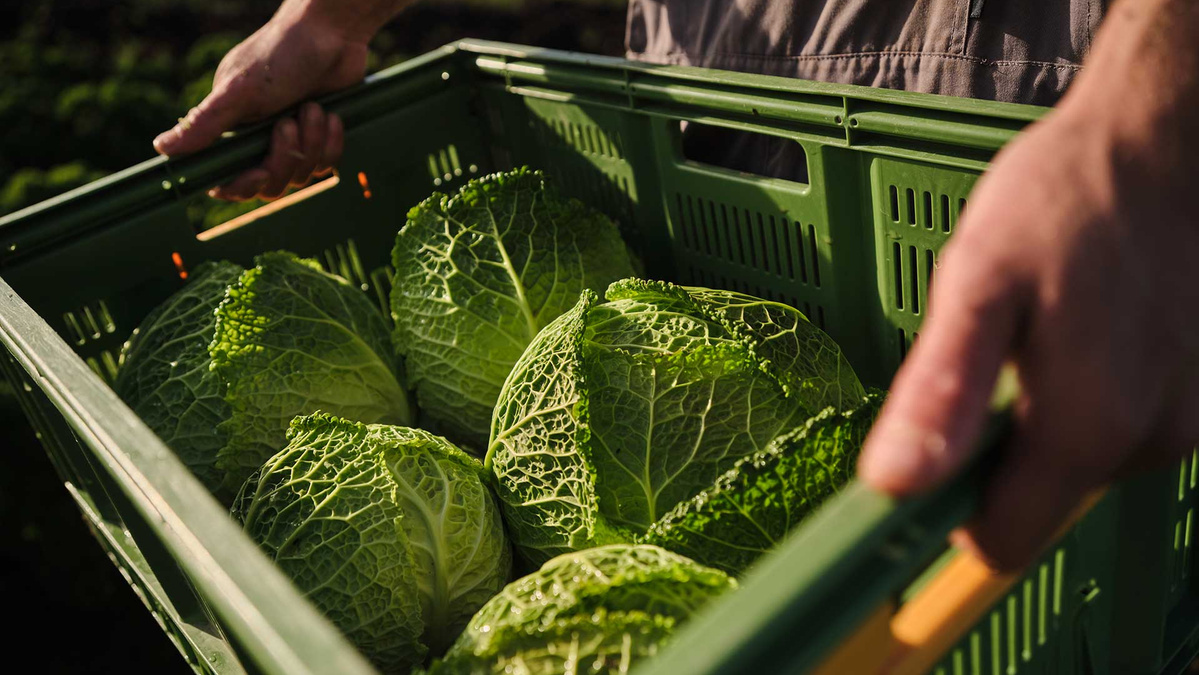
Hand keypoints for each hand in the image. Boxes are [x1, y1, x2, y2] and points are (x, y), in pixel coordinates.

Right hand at [152, 10, 366, 200]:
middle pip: (269, 184)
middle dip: (284, 158)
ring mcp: (291, 139)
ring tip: (313, 108)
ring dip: (312, 143)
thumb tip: (160, 148)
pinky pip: (326, 164)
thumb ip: (204, 124)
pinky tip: (332, 115)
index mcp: (231, 128)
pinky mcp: (319, 136)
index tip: (259, 171)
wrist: (332, 33)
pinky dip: (331, 142)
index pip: (227, 179)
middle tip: (289, 122)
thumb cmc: (282, 54)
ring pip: (301, 175)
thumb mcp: (239, 91)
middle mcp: (258, 138)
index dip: (242, 185)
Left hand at [857, 90, 1198, 568]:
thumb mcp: (978, 283)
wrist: (1167, 138)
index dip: (951, 516)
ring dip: (1042, 412)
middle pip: (1039, 499)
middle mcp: (1151, 442)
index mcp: (1087, 430)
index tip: (926, 459)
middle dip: (995, 448)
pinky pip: (1123, 422)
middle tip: (989, 353)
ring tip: (1041, 327)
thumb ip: (942, 391)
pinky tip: (1085, 325)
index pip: (1003, 543)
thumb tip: (894, 485)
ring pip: (1081, 460)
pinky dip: (1090, 390)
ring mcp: (1187, 417)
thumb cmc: (1065, 199)